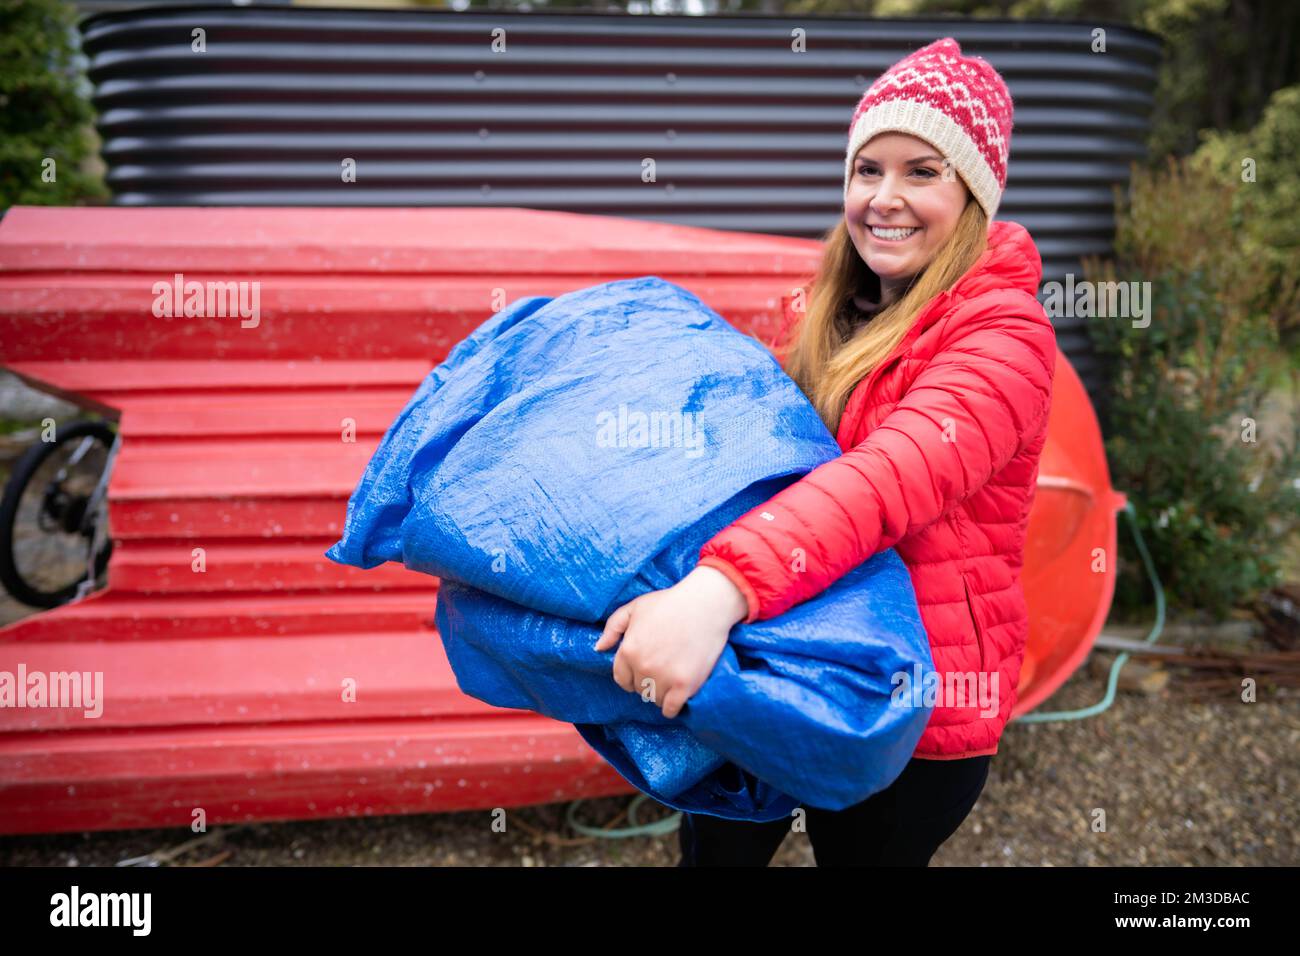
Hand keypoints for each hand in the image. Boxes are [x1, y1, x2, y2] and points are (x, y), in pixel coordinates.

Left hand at [594, 566, 749, 718]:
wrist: (705, 605)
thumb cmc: (670, 603)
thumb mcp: (635, 607)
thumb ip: (613, 627)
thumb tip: (599, 648)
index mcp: (628, 650)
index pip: (621, 678)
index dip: (631, 676)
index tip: (643, 671)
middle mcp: (643, 666)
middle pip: (639, 689)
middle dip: (648, 681)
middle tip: (663, 669)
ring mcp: (664, 677)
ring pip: (655, 699)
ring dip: (661, 693)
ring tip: (672, 679)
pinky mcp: (684, 685)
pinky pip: (670, 709)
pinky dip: (672, 707)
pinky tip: (678, 696)